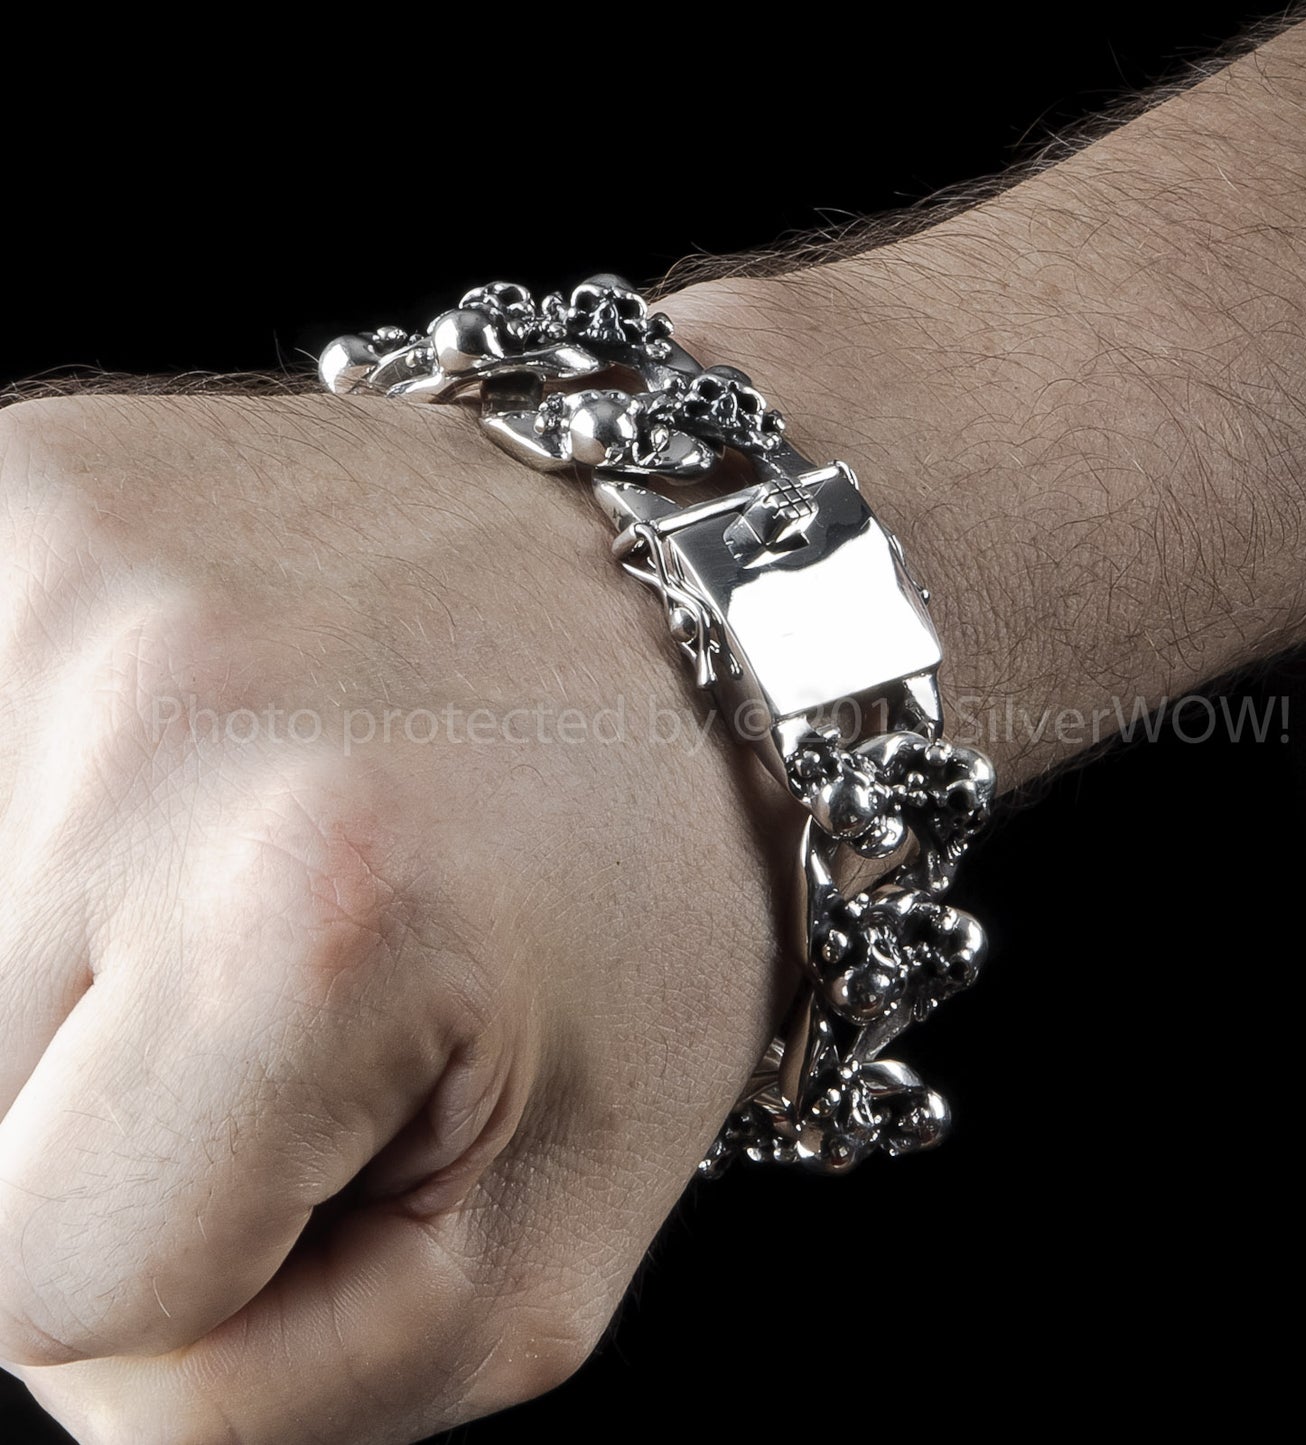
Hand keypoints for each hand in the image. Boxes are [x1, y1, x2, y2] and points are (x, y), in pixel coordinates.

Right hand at [0, 389, 793, 1440]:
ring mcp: (66, 566)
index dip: (200, 1249)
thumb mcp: (540, 1244)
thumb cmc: (650, 911)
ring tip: (270, 845)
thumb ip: (264, 1390)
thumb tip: (51, 1309)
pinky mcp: (30, 485)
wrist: (695, 618)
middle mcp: (154, 705)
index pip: (41, 1285)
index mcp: (302, 918)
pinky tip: (200, 765)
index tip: (345, 1114)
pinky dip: (55, 825)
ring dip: (78, 953)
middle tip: (317, 961)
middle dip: (126, 1098)